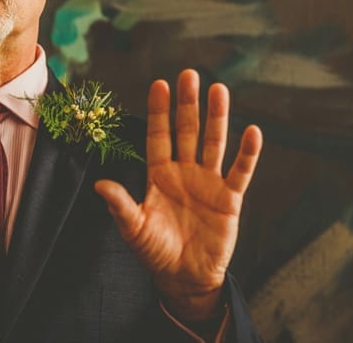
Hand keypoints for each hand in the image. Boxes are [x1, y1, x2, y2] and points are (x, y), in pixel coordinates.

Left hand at [94, 69, 261, 319]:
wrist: (185, 277)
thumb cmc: (155, 252)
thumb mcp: (135, 229)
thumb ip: (121, 205)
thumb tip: (99, 184)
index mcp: (159, 175)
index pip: (158, 136)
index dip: (159, 111)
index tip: (158, 84)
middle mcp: (184, 172)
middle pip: (186, 131)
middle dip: (187, 104)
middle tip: (189, 74)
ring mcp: (208, 182)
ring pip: (213, 143)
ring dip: (217, 117)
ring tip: (219, 89)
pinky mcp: (230, 199)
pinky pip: (240, 172)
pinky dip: (248, 153)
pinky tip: (253, 131)